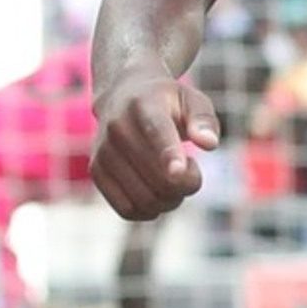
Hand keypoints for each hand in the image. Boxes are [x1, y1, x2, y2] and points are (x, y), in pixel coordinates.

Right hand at [91, 74, 219, 221]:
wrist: (122, 96)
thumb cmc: (168, 102)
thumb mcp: (192, 100)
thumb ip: (203, 120)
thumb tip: (210, 144)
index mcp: (145, 105)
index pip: (157, 132)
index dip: (168, 154)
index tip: (179, 171)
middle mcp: (118, 128)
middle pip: (158, 176)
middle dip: (188, 184)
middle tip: (192, 169)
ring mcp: (103, 152)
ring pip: (144, 199)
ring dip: (172, 199)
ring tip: (175, 178)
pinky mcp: (96, 172)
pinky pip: (127, 210)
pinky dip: (151, 211)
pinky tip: (158, 192)